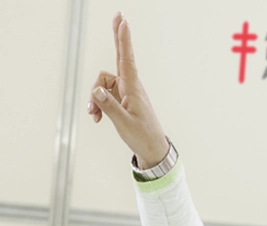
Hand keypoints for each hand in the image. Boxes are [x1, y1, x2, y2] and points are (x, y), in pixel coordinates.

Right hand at [88, 12, 168, 167]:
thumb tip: (96, 90)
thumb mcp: (123, 122)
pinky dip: (97, 105)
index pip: (126, 59)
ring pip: (102, 84)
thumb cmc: (142, 135)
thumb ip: (108, 106)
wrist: (152, 148)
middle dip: (117, 38)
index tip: (123, 22)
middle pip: (120, 58)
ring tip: (95, 115)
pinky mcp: (121, 100)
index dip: (123, 40)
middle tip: (118, 16)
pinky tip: (97, 118)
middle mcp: (130, 86)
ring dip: (94, 98)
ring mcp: (125, 92)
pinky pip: (103, 95)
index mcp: (133, 88)